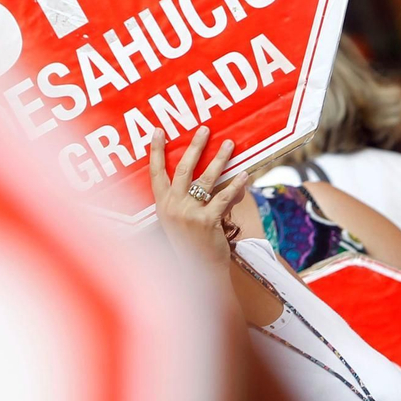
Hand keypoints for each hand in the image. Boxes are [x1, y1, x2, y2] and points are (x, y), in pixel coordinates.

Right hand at [149, 126, 249, 267]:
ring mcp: (188, 214)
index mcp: (162, 205)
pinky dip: (236, 185)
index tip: (158, 131)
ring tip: (230, 144)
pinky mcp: (207, 222)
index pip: (156, 172)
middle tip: (204, 129)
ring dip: (220, 159)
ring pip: (206, 179)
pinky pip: (224, 197)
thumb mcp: (180, 219)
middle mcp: (172, 207)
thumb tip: (215, 176)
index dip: (156, 151)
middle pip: (183, 169)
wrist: (198, 271)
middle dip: (195, 146)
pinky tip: (245, 175)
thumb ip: (190, 198)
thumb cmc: (191, 243)